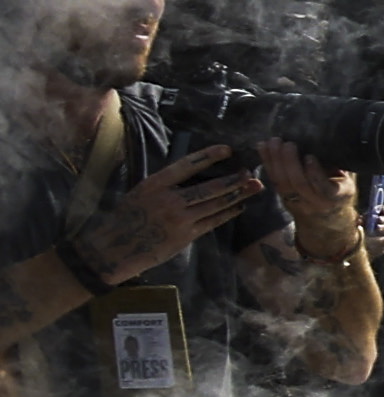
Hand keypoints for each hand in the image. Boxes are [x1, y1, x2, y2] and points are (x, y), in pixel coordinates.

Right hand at [71, 143, 263, 279]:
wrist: (115, 247)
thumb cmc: (127, 217)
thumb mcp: (141, 193)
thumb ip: (165, 185)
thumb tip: (190, 175)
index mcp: (155, 184)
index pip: (187, 165)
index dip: (209, 156)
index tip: (227, 150)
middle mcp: (169, 200)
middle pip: (209, 188)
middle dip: (234, 180)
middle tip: (251, 173)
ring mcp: (179, 219)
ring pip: (215, 205)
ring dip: (237, 196)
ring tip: (254, 188)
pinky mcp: (185, 236)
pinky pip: (212, 222)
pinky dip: (228, 214)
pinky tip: (239, 207)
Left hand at [255, 142, 358, 257]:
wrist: (327, 217)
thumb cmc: (339, 190)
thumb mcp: (346, 181)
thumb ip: (337, 167)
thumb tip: (324, 142)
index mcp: (335, 197)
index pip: (323, 189)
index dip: (314, 173)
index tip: (309, 156)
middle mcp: (315, 203)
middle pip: (299, 183)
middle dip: (291, 162)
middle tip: (288, 143)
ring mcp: (297, 202)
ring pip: (283, 182)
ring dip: (276, 159)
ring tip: (275, 141)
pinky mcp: (282, 197)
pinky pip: (273, 179)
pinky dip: (266, 161)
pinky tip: (263, 146)